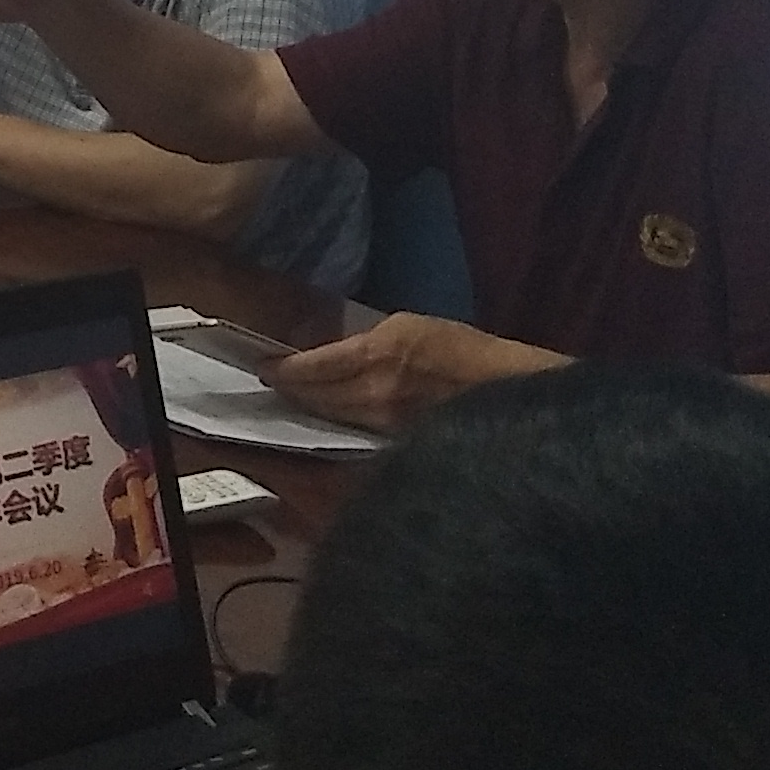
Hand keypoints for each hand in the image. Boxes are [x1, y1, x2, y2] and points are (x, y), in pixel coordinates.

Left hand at [267, 308, 524, 432]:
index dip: (284, 370)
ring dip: (312, 407)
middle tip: (273, 383)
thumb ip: (369, 343)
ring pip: (334, 417)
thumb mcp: (408, 327)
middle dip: (292, 390)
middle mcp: (375, 394)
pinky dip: (339, 422)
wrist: (505, 390)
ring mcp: (386, 424)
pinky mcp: (397, 443)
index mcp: (377, 356)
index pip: (314, 367)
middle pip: (317, 397)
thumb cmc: (462, 348)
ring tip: (296, 398)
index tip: (263, 368)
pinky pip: (356, 431)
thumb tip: (335, 354)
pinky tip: (331, 416)